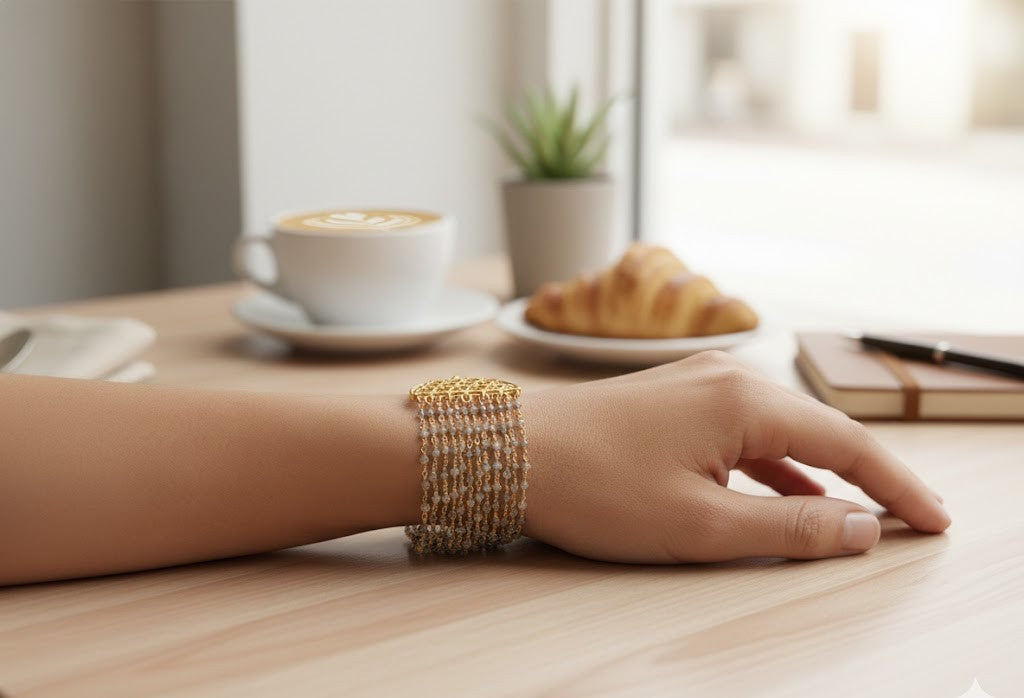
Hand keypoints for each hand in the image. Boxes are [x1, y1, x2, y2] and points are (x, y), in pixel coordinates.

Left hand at [521, 351, 950, 561]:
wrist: (503, 452)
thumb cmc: (591, 486)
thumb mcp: (698, 523)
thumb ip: (787, 526)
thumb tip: (859, 528)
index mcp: (743, 401)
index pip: (845, 445)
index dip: (896, 487)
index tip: (934, 522)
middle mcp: (725, 378)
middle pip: (818, 432)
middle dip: (866, 477)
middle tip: (911, 518)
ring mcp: (693, 385)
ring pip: (778, 433)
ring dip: (818, 473)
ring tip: (857, 511)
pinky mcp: (669, 400)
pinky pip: (740, 433)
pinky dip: (771, 466)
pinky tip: (781, 492)